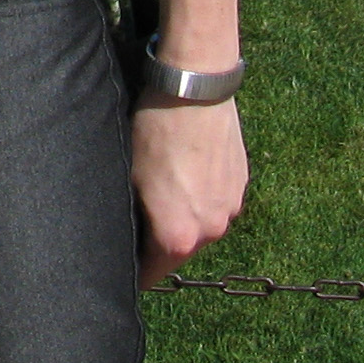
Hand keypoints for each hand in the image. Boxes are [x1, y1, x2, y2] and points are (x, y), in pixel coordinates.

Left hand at [133, 98, 247, 286]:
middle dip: (159, 239)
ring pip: (200, 225)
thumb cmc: (155, 130)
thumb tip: (129, 234)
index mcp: (179, 238)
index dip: (134, 267)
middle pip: (178, 250)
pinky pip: (217, 202)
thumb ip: (134, 219)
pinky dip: (202, 195)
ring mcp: (230, 209)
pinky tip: (186, 168)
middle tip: (141, 211)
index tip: (122, 259)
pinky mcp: (241, 185)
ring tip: (165, 183)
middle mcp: (211, 231)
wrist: (195, 89)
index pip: (151, 273)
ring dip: (184, 215)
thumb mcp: (130, 178)